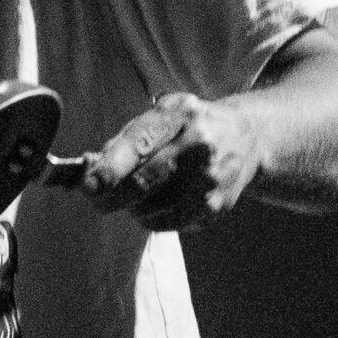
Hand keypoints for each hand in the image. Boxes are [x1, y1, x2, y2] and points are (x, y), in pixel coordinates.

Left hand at [82, 92, 260, 232]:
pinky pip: (168, 222)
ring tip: (133, 194)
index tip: (88, 184)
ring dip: (131, 206)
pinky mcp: (216, 205)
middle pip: (145, 181)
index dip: (111, 168)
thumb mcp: (161, 116)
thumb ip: (124, 140)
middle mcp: (199, 146)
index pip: (140, 144)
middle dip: (112, 195)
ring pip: (153, 207)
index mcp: (180, 116)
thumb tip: (89, 167)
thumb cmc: (189, 127)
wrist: (248, 138)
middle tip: (95, 198)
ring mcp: (211, 178)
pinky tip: (154, 203)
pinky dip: (150, 218)